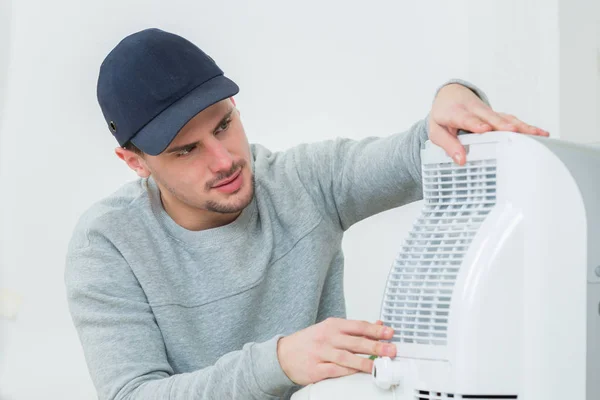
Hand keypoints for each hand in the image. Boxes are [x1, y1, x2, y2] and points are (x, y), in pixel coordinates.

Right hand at [277, 318, 394, 385]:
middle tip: (390, 349)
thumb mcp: (330, 329)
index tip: (390, 333)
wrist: (283, 354)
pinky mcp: (315, 369)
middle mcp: (327, 338)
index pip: (358, 326)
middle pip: (354, 341)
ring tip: (377, 365)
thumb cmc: (309, 342)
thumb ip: (354, 329)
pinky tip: (358, 373)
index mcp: (332, 325)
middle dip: (375, 345)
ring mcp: (320, 353)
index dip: (375, 330)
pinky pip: (334, 371)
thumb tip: (378, 325)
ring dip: (364, 361)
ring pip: (345, 357)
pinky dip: (347, 372)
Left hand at [429, 83, 548, 164]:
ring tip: (536, 134)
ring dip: (520, 125)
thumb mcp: (436, 131)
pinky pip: (511, 120)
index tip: (483, 129)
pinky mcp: (497, 115)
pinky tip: (539, 133)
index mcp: (456, 112)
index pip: (466, 118)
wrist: (450, 95)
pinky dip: (525, 126)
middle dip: (502, 124)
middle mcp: (475, 109)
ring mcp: (488, 112)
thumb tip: (460, 160)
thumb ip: (448, 145)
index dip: (475, 123)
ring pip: (505, 118)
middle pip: (490, 117)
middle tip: (513, 131)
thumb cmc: (443, 115)